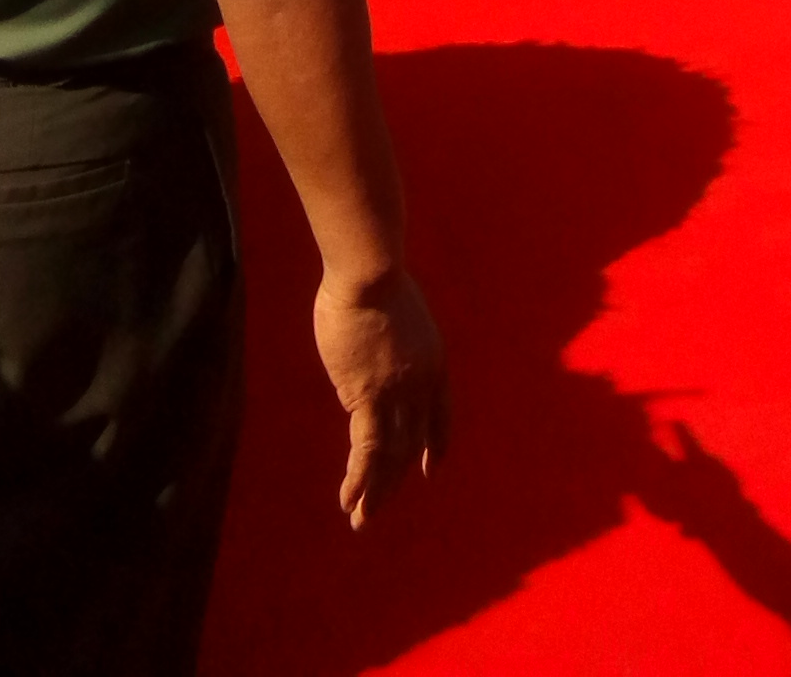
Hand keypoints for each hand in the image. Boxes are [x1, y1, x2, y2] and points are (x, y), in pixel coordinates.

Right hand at [314, 269, 448, 528]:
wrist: (370, 270)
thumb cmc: (374, 279)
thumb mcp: (394, 313)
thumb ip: (391, 339)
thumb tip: (372, 341)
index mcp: (434, 363)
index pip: (441, 416)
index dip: (436, 444)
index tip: (432, 469)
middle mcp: (422, 386)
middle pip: (412, 444)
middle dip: (396, 480)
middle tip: (378, 508)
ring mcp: (398, 394)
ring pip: (390, 456)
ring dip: (375, 492)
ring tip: (361, 520)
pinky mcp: (368, 397)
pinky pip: (367, 451)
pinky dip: (360, 478)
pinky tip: (349, 499)